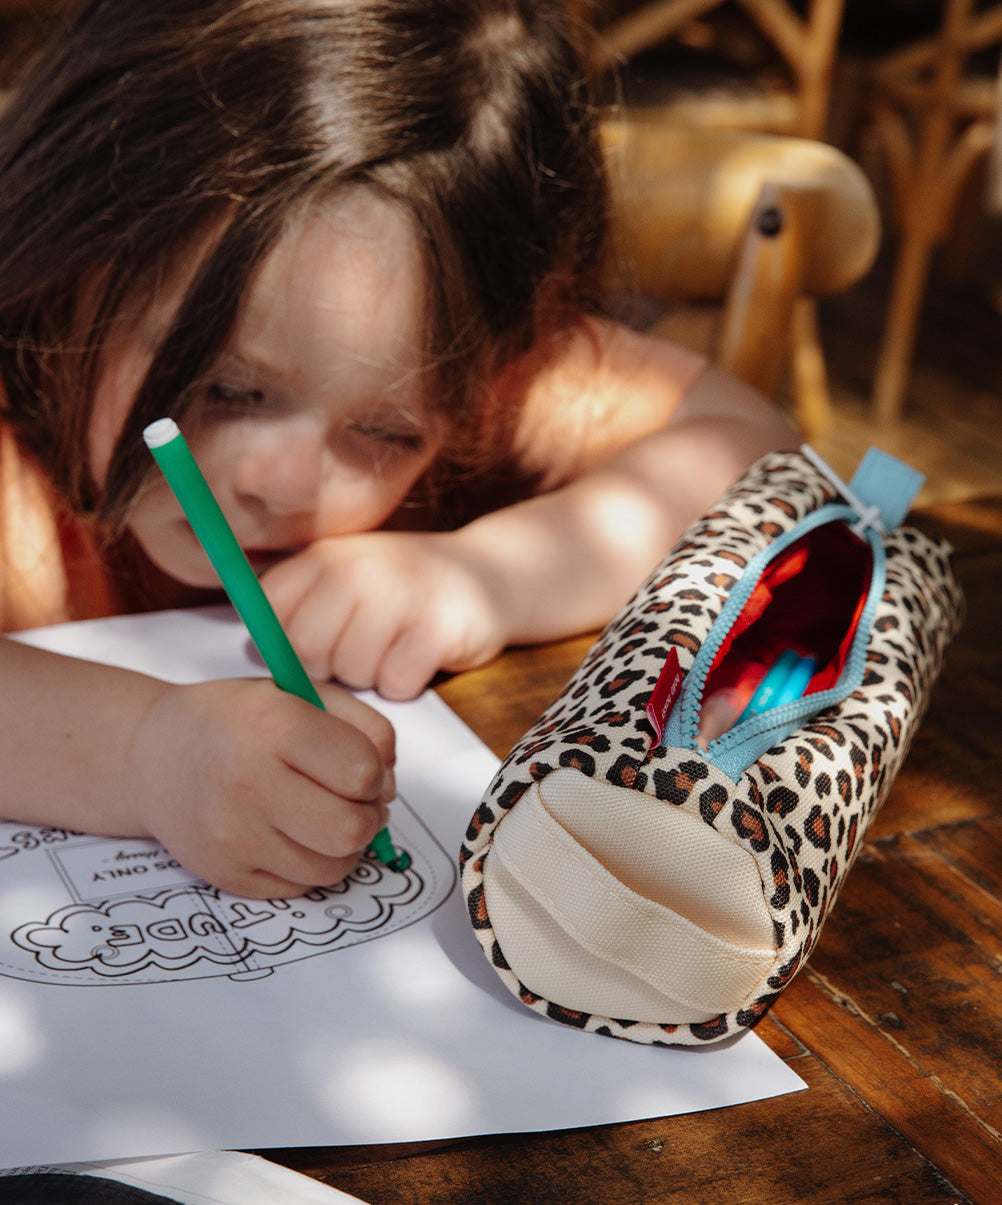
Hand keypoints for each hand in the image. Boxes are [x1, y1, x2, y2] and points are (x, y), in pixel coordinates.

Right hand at [127, 677, 395, 897]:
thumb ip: (364, 727)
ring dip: (344, 845)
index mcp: (273, 725)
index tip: (359, 766)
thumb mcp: (301, 693)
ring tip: (324, 816)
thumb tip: (390, 785)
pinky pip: (301, 886)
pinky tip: (293, 835)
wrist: (153, 756)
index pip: (363, 772)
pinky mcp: (227, 874)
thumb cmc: (238, 721)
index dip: (375, 772)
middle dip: (367, 816)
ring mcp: (234, 836)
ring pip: (333, 867)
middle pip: (352, 829)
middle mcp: (249, 783)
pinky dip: (311, 864)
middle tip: (353, 800)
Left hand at [261, 530, 508, 699]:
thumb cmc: (405, 587)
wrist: (489, 573)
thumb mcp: (347, 574)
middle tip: (359, 649)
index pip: (270, 611)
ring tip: (394, 646)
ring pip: (353, 672)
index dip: (286, 639)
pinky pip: (396, 683)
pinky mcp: (436, 630)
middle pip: (307, 649)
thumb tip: (257, 646)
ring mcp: (399, 596)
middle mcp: (358, 568)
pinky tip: (419, 655)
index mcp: (327, 555)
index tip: (316, 638)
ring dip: (372, 674)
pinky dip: (407, 682)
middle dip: (329, 665)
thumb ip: (301, 601)